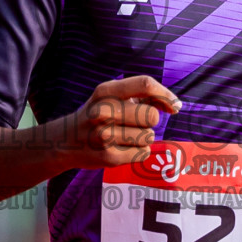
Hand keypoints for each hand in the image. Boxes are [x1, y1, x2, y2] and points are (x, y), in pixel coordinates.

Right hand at [59, 76, 181, 169]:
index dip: (165, 95)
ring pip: (149, 137)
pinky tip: (120, 148)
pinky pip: (143, 153)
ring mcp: (104, 136)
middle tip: (134, 123)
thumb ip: (142, 95)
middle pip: (152, 116)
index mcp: (105, 91)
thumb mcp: (112, 96)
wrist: (66, 141)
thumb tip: (174, 105)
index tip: (175, 106)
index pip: (145, 84)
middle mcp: (102, 111)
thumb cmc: (99, 115)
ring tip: (123, 136)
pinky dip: (137, 151)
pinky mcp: (109, 158)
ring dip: (143, 137)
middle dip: (150, 121)